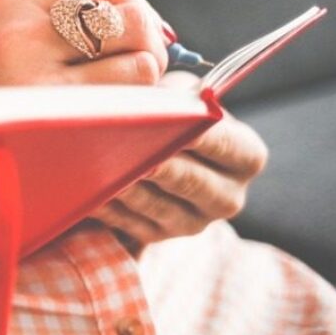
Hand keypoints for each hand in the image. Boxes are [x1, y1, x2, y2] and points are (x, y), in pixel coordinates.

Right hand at [0, 0, 169, 121]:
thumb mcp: (16, 36)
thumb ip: (76, 20)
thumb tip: (162, 31)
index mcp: (16, 0)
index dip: (136, 3)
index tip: (130, 34)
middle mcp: (23, 30)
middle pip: (133, 16)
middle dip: (150, 44)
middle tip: (140, 70)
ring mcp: (33, 77)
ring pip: (141, 62)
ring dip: (144, 84)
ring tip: (121, 99)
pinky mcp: (48, 120)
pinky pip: (128, 106)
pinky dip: (137, 114)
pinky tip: (112, 122)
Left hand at [90, 72, 268, 247]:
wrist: (161, 149)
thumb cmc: (174, 113)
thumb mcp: (184, 97)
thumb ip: (178, 97)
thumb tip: (160, 101)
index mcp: (246, 158)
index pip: (227, 145)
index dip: (200, 134)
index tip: (175, 120)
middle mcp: (228, 197)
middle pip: (192, 182)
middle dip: (160, 164)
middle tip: (132, 149)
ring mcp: (194, 223)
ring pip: (158, 206)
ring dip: (128, 186)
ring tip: (102, 167)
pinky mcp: (159, 237)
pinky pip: (131, 224)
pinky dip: (109, 206)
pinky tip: (89, 190)